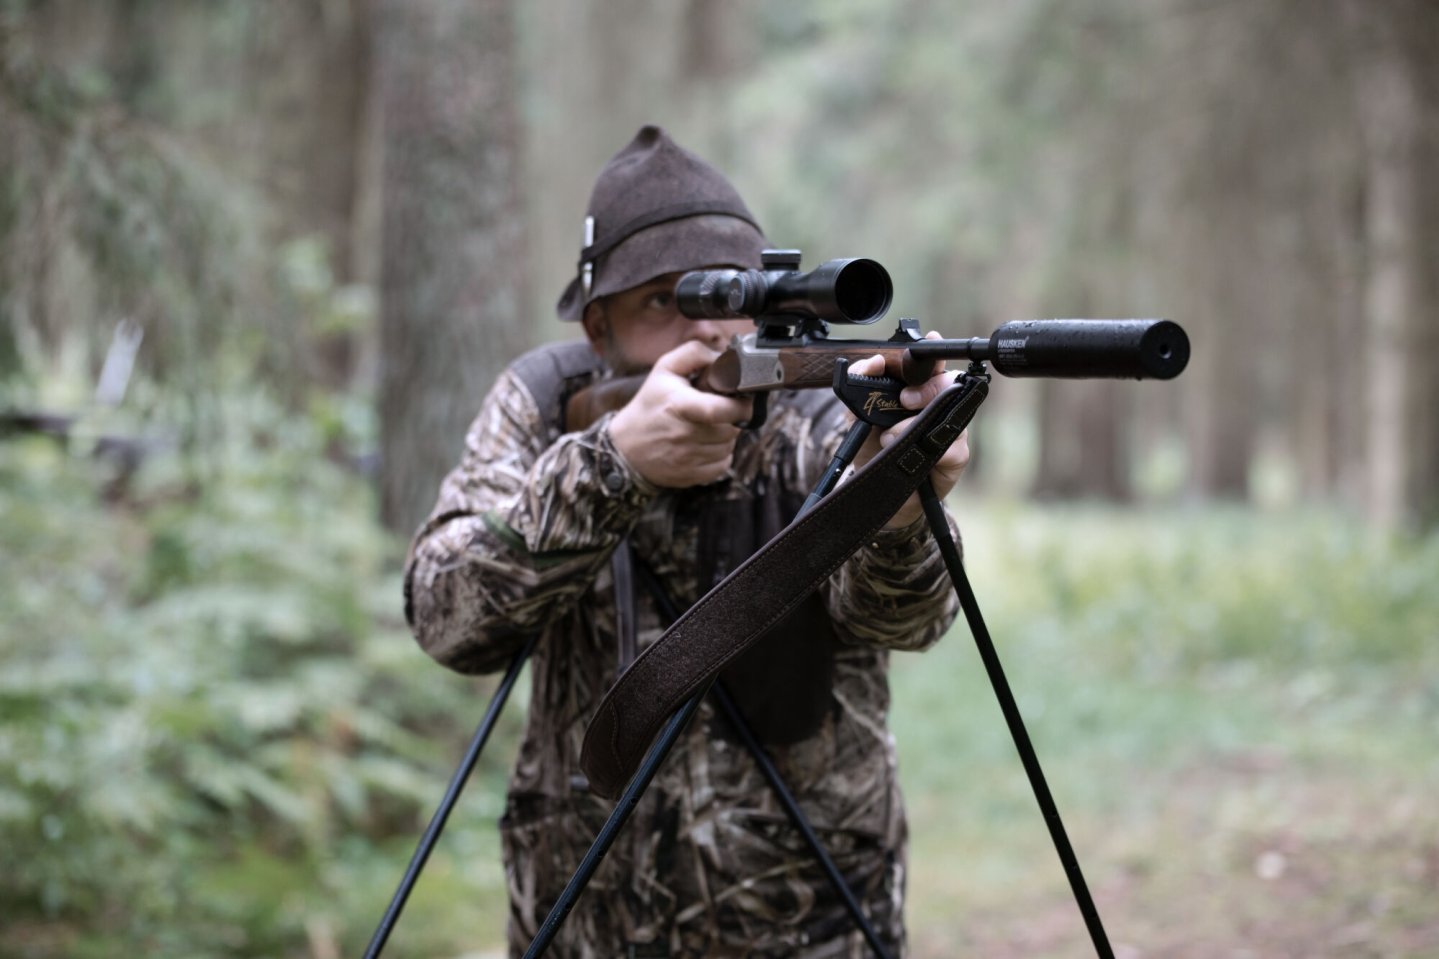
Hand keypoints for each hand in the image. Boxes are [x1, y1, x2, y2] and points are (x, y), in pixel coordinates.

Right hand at [608, 341, 754, 487]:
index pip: (720, 410)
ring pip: (729, 446)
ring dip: (725, 437)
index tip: (743, 400)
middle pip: (731, 428)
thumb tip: (723, 358)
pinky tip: (703, 444)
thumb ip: (694, 354)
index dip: (739, 406)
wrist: (625, 448)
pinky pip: (723, 464)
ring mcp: (689, 458)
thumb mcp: (664, 369)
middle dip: (731, 419)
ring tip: (706, 427)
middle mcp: (684, 435)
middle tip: (716, 412)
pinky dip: (719, 455)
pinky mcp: (693, 476)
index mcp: (679, 406)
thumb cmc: (649, 406)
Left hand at [848, 334, 970, 528]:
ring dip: (917, 422)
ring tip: (891, 435)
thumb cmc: (874, 448)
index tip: (919, 350)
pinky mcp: (958, 453)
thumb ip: (860, 384)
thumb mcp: (858, 415)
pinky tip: (913, 455)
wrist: (879, 490)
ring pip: (950, 411)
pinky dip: (932, 449)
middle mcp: (938, 403)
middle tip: (903, 400)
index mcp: (915, 388)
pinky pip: (954, 444)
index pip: (928, 363)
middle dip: (925, 386)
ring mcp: (951, 427)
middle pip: (946, 380)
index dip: (927, 354)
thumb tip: (874, 361)